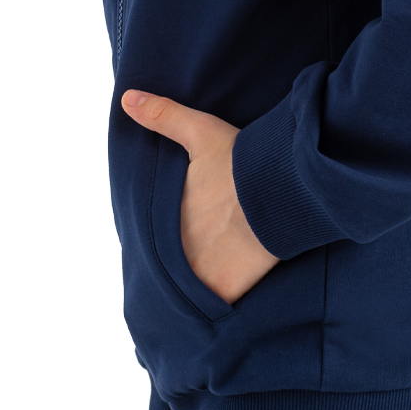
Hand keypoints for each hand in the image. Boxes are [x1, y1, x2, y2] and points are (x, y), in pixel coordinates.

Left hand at [121, 90, 280, 303]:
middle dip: (175, 268)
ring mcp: (202, 275)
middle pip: (169, 268)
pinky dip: (214, 310)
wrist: (284, 188)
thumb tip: (125, 99)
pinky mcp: (227, 292)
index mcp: (166, 219)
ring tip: (202, 287)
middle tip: (190, 265)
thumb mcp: (199, 133)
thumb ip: (162, 116)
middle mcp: (178, 251)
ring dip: (193, 290)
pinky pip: (214, 310)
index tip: (163, 249)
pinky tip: (218, 308)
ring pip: (189, 291)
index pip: (151, 242)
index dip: (156, 246)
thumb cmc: (242, 162)